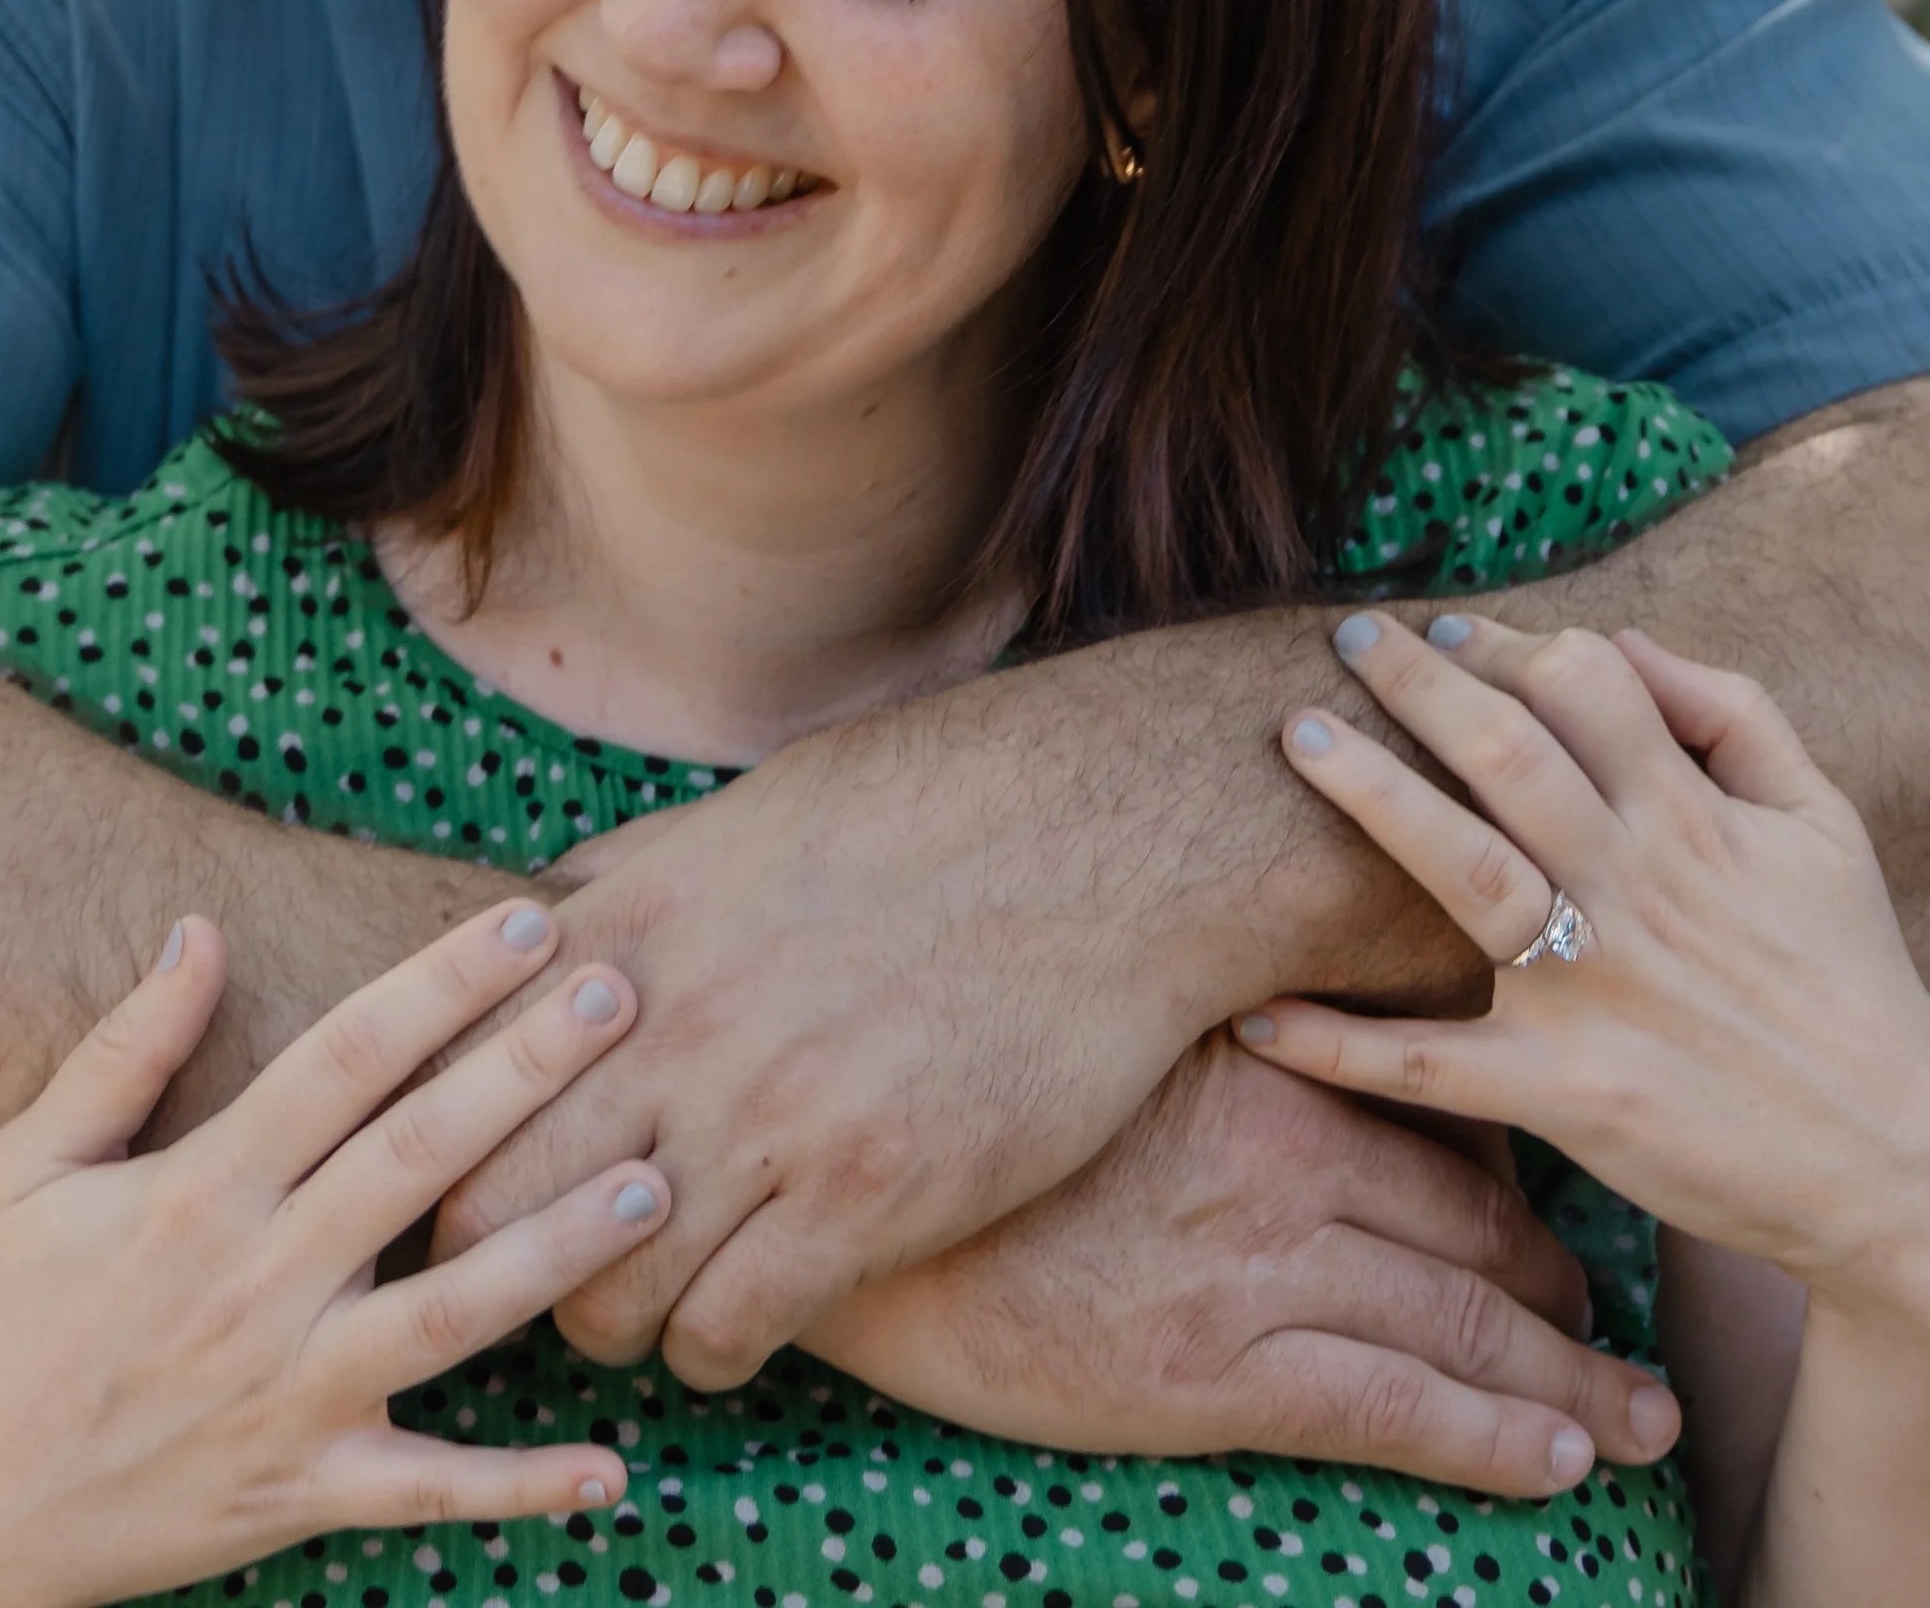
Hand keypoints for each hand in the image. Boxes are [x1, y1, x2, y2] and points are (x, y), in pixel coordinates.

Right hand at [0, 902, 670, 1607]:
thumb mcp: (28, 1166)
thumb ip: (124, 1048)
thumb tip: (198, 928)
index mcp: (197, 1190)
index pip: (342, 1059)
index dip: (438, 984)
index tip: (525, 922)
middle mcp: (257, 1284)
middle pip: (417, 1160)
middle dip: (525, 1073)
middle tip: (624, 998)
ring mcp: (289, 1395)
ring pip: (450, 1317)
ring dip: (558, 1251)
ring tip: (655, 1186)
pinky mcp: (304, 1492)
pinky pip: (429, 1492)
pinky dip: (520, 1489)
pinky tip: (612, 1471)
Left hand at [439, 638, 1341, 1385]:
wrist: (1094, 839)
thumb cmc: (923, 813)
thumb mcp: (741, 818)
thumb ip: (629, 882)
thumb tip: (538, 921)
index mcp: (629, 926)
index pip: (454, 1075)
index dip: (446, 1142)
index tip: (480, 1168)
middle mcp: (672, 1026)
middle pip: (493, 1206)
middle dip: (500, 1256)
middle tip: (546, 1263)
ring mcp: (767, 1115)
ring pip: (602, 1292)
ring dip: (611, 1317)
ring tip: (650, 1302)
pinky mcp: (866, 1194)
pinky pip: (729, 1328)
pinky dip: (713, 1347)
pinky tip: (738, 1320)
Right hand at [803, 1032, 1679, 1496]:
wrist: (834, 1200)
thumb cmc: (948, 1107)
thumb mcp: (1086, 1032)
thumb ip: (1188, 1021)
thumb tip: (1259, 1012)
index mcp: (1252, 1054)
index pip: (1431, 1096)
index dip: (1508, 1147)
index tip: (1546, 1178)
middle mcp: (1278, 1147)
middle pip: (1476, 1211)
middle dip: (1558, 1274)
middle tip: (1613, 1314)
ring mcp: (1254, 1260)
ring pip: (1466, 1315)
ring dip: (1570, 1371)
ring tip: (1633, 1410)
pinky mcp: (1214, 1371)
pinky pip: (1401, 1409)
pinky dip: (1500, 1436)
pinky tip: (1560, 1455)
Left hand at [1240, 611, 1929, 1321]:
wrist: (1896, 1166)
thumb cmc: (1851, 982)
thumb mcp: (1825, 826)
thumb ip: (1736, 713)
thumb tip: (1622, 636)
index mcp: (1695, 820)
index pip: (1584, 684)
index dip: (1507, 641)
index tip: (1445, 629)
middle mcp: (1636, 890)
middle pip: (1506, 752)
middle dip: (1416, 684)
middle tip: (1344, 640)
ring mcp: (1595, 992)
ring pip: (1463, 869)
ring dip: (1370, 797)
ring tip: (1296, 736)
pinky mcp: (1564, 1094)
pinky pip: (1431, 1065)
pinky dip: (1339, 1047)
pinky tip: (1259, 1018)